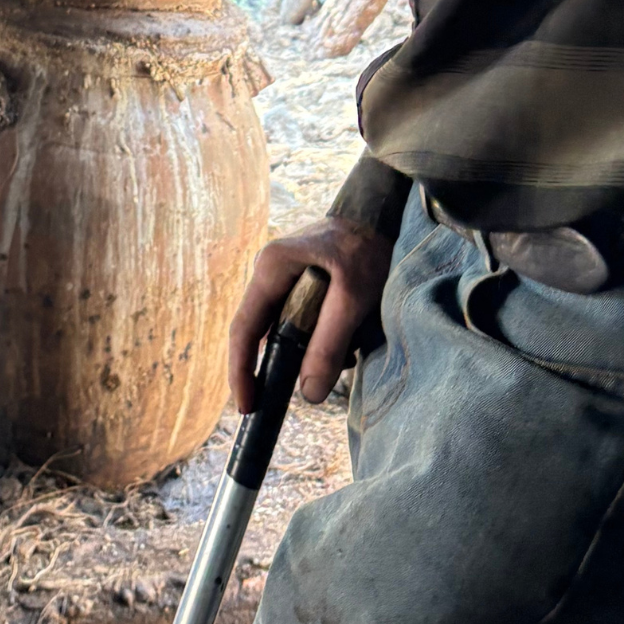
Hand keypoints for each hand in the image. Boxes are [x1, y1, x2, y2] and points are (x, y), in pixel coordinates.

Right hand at [228, 217, 393, 413]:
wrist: (382, 216)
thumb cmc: (366, 249)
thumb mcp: (353, 298)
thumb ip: (330, 344)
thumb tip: (308, 394)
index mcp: (270, 268)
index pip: (244, 329)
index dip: (241, 371)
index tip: (248, 406)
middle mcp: (269, 273)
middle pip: (267, 334)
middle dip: (292, 361)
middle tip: (316, 381)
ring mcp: (284, 279)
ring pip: (289, 332)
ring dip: (315, 348)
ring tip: (352, 342)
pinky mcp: (302, 286)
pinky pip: (303, 323)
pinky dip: (324, 336)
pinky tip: (351, 332)